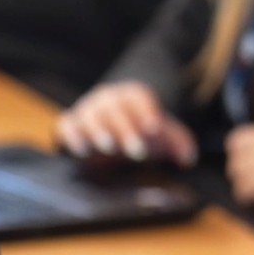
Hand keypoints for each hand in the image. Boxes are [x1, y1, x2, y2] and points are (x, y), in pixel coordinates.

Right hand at [58, 81, 194, 164]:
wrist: (113, 123)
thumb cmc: (142, 129)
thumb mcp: (164, 134)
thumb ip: (180, 144)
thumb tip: (188, 160)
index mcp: (132, 95)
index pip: (139, 97)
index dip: (147, 111)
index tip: (155, 129)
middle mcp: (107, 99)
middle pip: (115, 109)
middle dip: (127, 130)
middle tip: (138, 152)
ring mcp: (86, 110)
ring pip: (89, 115)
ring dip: (98, 131)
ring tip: (108, 148)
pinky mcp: (68, 124)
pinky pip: (65, 125)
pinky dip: (71, 135)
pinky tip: (81, 151)